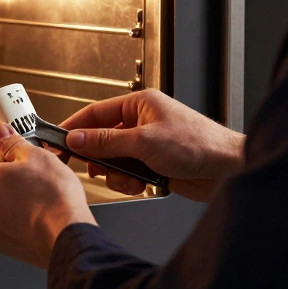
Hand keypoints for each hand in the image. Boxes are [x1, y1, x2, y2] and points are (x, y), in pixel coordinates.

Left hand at [0, 122, 95, 268]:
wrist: (69, 237)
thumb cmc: (52, 200)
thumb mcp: (33, 156)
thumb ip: (10, 142)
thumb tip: (0, 133)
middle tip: (20, 166)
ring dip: (6, 193)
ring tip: (32, 187)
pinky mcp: (3, 243)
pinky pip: (3, 221)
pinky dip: (13, 213)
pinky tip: (35, 207)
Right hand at [60, 89, 245, 201]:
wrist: (228, 170)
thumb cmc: (199, 145)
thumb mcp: (144, 142)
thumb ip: (106, 141)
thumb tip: (77, 139)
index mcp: (140, 104)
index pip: (95, 112)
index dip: (75, 127)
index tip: (58, 140)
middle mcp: (142, 122)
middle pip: (102, 138)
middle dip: (100, 157)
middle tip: (94, 168)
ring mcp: (148, 143)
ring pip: (114, 158)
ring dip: (117, 173)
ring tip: (129, 179)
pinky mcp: (155, 163)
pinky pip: (128, 172)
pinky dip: (130, 181)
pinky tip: (142, 184)